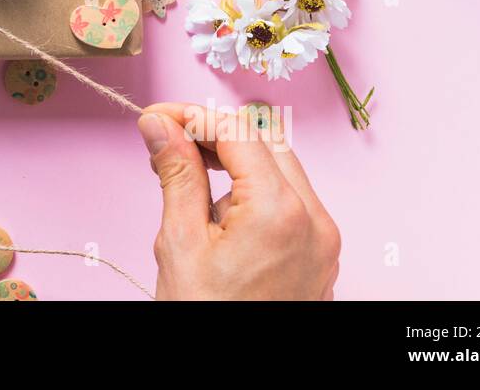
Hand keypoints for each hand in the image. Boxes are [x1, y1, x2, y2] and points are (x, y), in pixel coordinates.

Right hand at [137, 102, 340, 299]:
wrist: (239, 384)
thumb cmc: (207, 319)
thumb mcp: (180, 243)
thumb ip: (176, 174)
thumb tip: (160, 126)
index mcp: (281, 212)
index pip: (237, 130)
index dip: (191, 116)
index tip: (155, 120)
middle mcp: (315, 221)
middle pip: (266, 140)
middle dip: (214, 134)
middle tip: (166, 144)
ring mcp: (324, 242)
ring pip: (282, 167)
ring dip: (234, 162)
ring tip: (186, 184)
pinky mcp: (320, 258)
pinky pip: (292, 201)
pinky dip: (255, 191)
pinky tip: (216, 211)